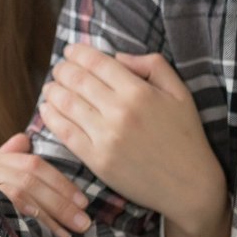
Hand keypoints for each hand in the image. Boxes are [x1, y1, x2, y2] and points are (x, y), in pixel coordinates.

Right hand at [0, 133, 90, 236]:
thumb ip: (5, 161)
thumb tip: (26, 138)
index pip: (31, 164)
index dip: (61, 183)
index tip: (83, 202)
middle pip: (29, 178)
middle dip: (62, 202)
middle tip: (84, 223)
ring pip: (19, 194)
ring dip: (49, 216)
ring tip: (69, 236)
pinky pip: (2, 210)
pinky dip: (27, 223)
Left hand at [40, 44, 226, 236]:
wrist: (189, 185)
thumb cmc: (185, 136)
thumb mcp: (180, 92)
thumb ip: (153, 65)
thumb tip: (117, 57)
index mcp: (139, 92)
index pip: (97, 63)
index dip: (78, 53)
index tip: (71, 50)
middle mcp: (120, 112)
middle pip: (77, 80)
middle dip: (63, 69)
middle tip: (59, 68)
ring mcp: (106, 138)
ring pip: (66, 104)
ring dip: (53, 90)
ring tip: (50, 86)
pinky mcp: (97, 160)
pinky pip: (65, 133)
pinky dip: (51, 117)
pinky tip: (47, 109)